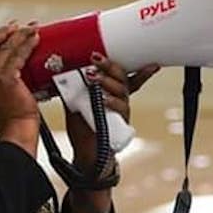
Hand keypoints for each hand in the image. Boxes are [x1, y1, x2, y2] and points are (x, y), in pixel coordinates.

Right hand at [0, 22, 40, 153]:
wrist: (15, 133)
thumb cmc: (13, 123)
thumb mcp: (3, 99)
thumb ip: (6, 84)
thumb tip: (21, 71)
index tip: (8, 32)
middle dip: (6, 32)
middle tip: (20, 25)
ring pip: (6, 48)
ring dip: (20, 35)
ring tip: (33, 28)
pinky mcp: (6, 79)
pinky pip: (17, 55)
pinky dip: (27, 44)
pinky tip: (35, 39)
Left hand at [66, 58, 159, 172]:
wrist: (86, 154)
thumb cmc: (83, 129)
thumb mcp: (74, 104)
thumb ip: (73, 89)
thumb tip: (63, 72)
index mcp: (111, 93)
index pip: (125, 77)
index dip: (138, 69)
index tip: (149, 61)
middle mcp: (119, 100)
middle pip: (122, 78)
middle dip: (110, 66)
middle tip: (96, 58)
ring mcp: (120, 111)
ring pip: (121, 91)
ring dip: (107, 81)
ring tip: (94, 76)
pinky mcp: (119, 122)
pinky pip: (120, 109)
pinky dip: (111, 102)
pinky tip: (103, 98)